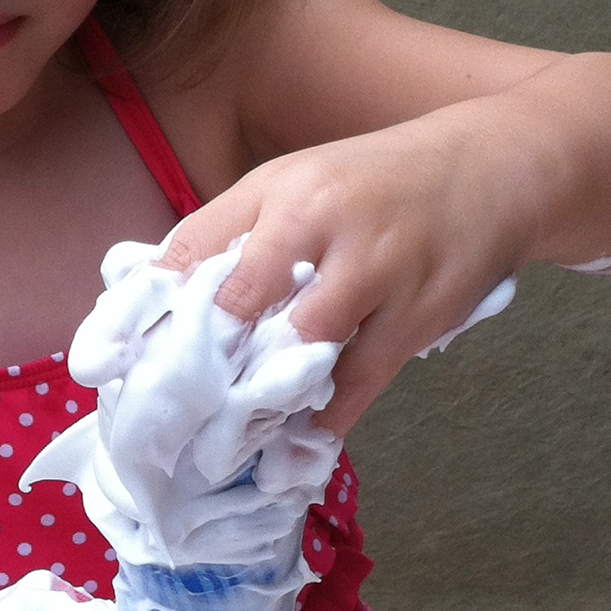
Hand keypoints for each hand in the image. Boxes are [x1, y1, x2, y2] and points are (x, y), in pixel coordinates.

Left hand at [159, 105, 538, 433]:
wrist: (497, 169)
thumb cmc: (377, 185)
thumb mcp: (299, 183)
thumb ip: (235, 234)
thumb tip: (160, 293)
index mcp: (279, 189)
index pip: (191, 248)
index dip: (149, 308)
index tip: (113, 359)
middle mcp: (322, 221)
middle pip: (237, 302)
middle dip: (199, 361)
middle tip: (167, 412)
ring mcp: (374, 268)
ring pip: (299, 348)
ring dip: (259, 397)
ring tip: (226, 436)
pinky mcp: (418, 314)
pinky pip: (358, 383)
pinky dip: (323, 418)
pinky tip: (297, 440)